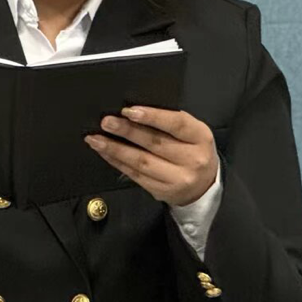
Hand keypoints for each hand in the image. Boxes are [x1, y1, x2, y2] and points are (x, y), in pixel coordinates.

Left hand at [84, 106, 217, 206]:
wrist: (204, 186)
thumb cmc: (193, 151)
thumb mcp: (192, 132)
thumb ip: (170, 121)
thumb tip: (134, 111)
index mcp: (200, 137)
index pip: (176, 124)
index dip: (152, 116)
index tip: (129, 111)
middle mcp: (192, 159)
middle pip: (155, 143)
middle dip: (127, 131)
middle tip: (107, 122)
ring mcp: (177, 178)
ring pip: (141, 162)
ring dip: (115, 149)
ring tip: (97, 139)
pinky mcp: (161, 191)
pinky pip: (135, 175)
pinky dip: (117, 162)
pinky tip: (106, 153)